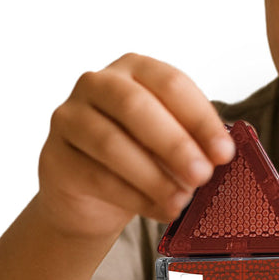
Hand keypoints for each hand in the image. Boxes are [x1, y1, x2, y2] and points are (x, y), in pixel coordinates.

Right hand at [35, 53, 234, 239]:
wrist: (90, 195)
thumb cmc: (140, 156)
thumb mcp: (171, 143)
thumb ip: (193, 143)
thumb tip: (219, 157)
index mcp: (134, 68)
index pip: (171, 84)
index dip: (200, 119)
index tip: (224, 152)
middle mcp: (97, 84)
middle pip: (136, 107)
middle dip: (175, 144)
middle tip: (203, 175)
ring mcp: (69, 117)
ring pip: (111, 144)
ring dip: (153, 176)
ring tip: (181, 201)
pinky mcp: (54, 156)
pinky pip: (96, 177)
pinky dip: (134, 197)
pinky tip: (159, 210)